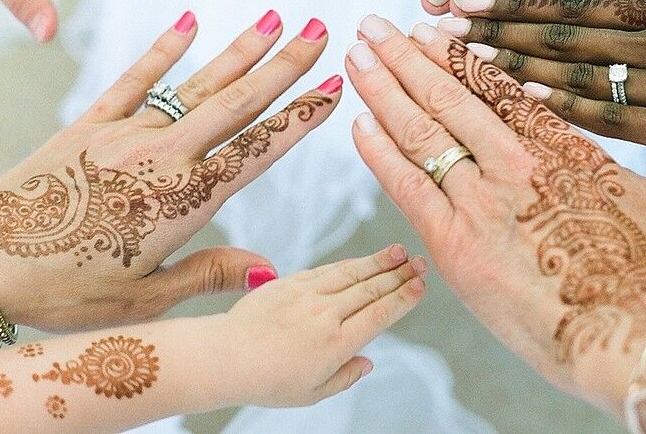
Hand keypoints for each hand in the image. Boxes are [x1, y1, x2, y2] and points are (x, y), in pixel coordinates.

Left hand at [0, 9, 340, 338]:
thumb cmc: (63, 288)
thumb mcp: (144, 299)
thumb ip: (208, 275)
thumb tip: (269, 269)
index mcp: (185, 201)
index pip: (258, 149)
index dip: (300, 117)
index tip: (333, 87)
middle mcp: (164, 156)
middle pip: (238, 102)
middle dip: (285, 67)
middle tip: (319, 31)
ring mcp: (127, 133)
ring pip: (197, 84)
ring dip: (240, 51)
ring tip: (274, 19)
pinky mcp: (90, 122)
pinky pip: (136, 77)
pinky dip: (165, 48)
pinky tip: (190, 21)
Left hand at [221, 244, 427, 406]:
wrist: (225, 356)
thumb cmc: (266, 381)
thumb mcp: (312, 394)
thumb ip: (344, 377)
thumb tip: (367, 362)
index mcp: (336, 344)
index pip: (379, 313)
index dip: (403, 297)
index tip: (420, 285)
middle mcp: (326, 315)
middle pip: (371, 289)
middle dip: (400, 274)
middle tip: (421, 262)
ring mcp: (308, 295)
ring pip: (352, 273)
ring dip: (379, 261)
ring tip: (400, 251)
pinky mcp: (290, 283)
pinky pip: (327, 269)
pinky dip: (349, 264)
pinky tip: (362, 260)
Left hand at [345, 15, 645, 409]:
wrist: (635, 340)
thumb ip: (622, 178)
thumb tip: (608, 172)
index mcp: (565, 146)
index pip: (498, 87)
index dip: (457, 55)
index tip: (432, 31)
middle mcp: (516, 161)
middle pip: (449, 94)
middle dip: (407, 55)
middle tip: (375, 26)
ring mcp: (481, 201)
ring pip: (421, 128)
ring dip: (384, 86)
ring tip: (359, 53)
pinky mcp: (455, 246)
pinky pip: (406, 186)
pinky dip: (379, 151)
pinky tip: (359, 121)